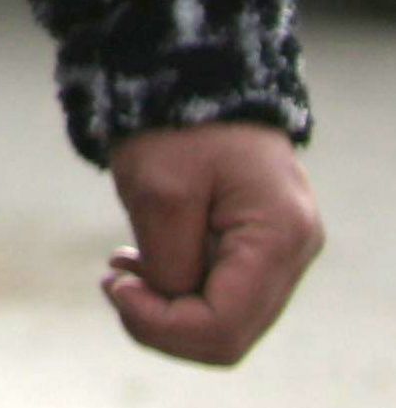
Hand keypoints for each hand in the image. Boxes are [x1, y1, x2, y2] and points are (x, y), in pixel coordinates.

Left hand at [102, 121, 323, 365]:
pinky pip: (223, 294)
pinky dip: (179, 289)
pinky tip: (141, 263)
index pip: (223, 327)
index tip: (113, 284)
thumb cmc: (175, 122)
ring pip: (226, 320)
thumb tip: (168, 307)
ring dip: (168, 307)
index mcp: (277, 239)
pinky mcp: (261, 245)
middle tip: (114, 281)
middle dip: (162, 322)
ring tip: (122, 268)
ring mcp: (281, 251)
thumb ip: (168, 262)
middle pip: (228, 335)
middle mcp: (294, 253)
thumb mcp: (158, 190)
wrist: (192, 72)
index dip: (161, 325)